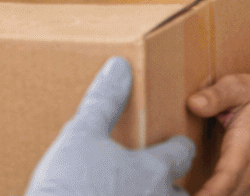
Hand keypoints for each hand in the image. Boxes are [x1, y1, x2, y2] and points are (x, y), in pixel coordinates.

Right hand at [26, 57, 197, 195]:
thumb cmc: (68, 186)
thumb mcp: (80, 135)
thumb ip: (104, 101)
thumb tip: (118, 67)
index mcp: (152, 170)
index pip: (182, 152)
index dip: (176, 146)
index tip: (171, 143)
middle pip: (181, 192)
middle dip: (170, 187)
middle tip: (153, 181)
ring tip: (138, 195)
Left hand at [186, 73, 249, 195]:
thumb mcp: (237, 87)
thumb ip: (216, 96)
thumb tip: (193, 103)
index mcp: (245, 144)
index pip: (229, 174)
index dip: (212, 191)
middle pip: (228, 195)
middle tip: (172, 193)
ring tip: (180, 194)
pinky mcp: (247, 185)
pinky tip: (196, 194)